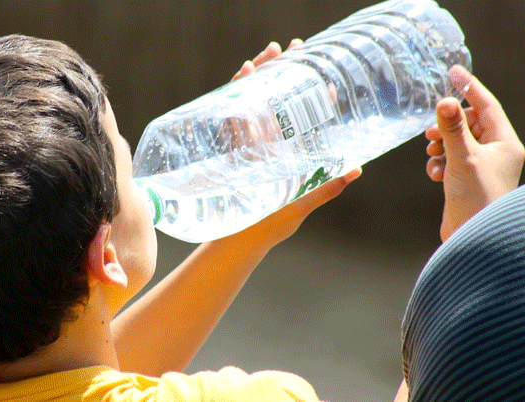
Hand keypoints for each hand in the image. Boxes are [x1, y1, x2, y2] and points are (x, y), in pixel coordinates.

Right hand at [230, 37, 359, 241]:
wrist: (234, 243)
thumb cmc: (268, 228)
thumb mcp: (300, 206)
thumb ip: (325, 188)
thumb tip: (356, 168)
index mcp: (287, 158)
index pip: (303, 121)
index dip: (314, 99)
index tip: (326, 79)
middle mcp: (266, 149)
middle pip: (276, 103)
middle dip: (282, 75)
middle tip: (290, 50)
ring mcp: (246, 148)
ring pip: (253, 104)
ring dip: (260, 77)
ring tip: (268, 56)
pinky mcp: (227, 151)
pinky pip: (231, 117)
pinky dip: (235, 94)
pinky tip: (242, 75)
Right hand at [425, 66, 524, 240]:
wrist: (473, 238)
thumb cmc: (477, 198)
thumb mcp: (462, 158)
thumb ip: (452, 129)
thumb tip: (443, 101)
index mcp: (506, 143)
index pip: (487, 106)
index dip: (469, 87)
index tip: (452, 71)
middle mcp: (497, 153)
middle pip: (470, 123)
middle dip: (449, 124)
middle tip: (432, 129)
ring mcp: (482, 167)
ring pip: (458, 142)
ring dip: (442, 144)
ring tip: (432, 152)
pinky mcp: (467, 180)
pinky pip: (450, 160)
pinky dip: (439, 162)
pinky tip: (435, 173)